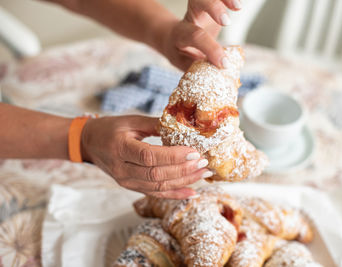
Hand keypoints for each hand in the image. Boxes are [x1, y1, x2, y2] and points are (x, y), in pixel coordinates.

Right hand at [81, 115, 211, 198]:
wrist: (89, 143)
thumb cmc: (110, 128)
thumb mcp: (130, 121)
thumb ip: (155, 123)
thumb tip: (183, 124)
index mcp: (120, 147)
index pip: (149, 156)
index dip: (173, 156)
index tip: (194, 151)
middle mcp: (122, 168)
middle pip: (156, 175)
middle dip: (183, 170)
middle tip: (204, 163)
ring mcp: (126, 181)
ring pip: (158, 187)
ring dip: (184, 182)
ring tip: (203, 174)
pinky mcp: (131, 187)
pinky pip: (155, 194)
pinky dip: (175, 194)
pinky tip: (192, 192)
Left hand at [160, 0, 241, 69]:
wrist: (173, 37)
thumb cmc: (181, 52)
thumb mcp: (184, 64)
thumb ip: (199, 67)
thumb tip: (220, 74)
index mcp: (182, 33)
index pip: (196, 36)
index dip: (211, 48)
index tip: (224, 63)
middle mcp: (191, 16)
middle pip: (197, 1)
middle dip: (212, 7)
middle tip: (226, 22)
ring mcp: (201, 7)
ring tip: (238, 7)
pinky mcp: (212, 5)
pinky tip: (239, 5)